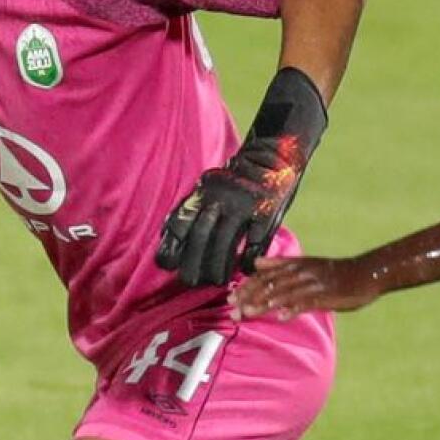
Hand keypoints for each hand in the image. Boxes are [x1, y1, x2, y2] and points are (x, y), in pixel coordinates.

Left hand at [157, 144, 301, 287]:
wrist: (271, 157)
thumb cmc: (234, 181)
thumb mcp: (207, 187)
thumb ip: (191, 209)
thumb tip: (167, 238)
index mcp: (202, 194)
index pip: (179, 224)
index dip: (172, 248)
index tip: (170, 267)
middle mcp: (219, 199)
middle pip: (201, 237)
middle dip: (194, 264)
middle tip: (192, 282)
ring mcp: (243, 206)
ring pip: (225, 242)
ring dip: (219, 267)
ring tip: (218, 281)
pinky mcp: (265, 213)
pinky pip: (255, 242)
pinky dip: (249, 260)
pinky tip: (246, 271)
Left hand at [231, 255, 382, 318]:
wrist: (365, 273)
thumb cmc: (334, 272)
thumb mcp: (306, 263)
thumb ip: (280, 264)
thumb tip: (256, 263)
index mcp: (295, 265)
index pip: (265, 275)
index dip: (247, 286)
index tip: (230, 297)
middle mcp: (301, 272)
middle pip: (270, 284)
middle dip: (249, 296)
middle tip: (232, 309)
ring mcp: (313, 284)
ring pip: (284, 293)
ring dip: (264, 304)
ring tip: (248, 314)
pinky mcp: (326, 295)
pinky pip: (307, 302)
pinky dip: (293, 309)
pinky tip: (281, 317)